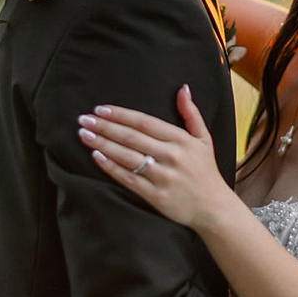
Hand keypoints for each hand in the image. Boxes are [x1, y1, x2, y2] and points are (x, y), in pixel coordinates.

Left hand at [76, 86, 231, 229]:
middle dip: (105, 127)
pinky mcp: (157, 196)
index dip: (121, 115)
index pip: (144, 122)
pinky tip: (96, 156)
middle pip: (132, 137)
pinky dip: (111, 167)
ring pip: (128, 157)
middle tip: (83, 119)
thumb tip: (183, 88)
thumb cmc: (205, 171)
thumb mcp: (204, 139)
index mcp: (181, 140)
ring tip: (84, 134)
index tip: (100, 109)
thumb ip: (191, 113)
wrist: (214, 208)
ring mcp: (163, 177)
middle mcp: (172, 156)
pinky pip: (129, 179)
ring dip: (103, 144)